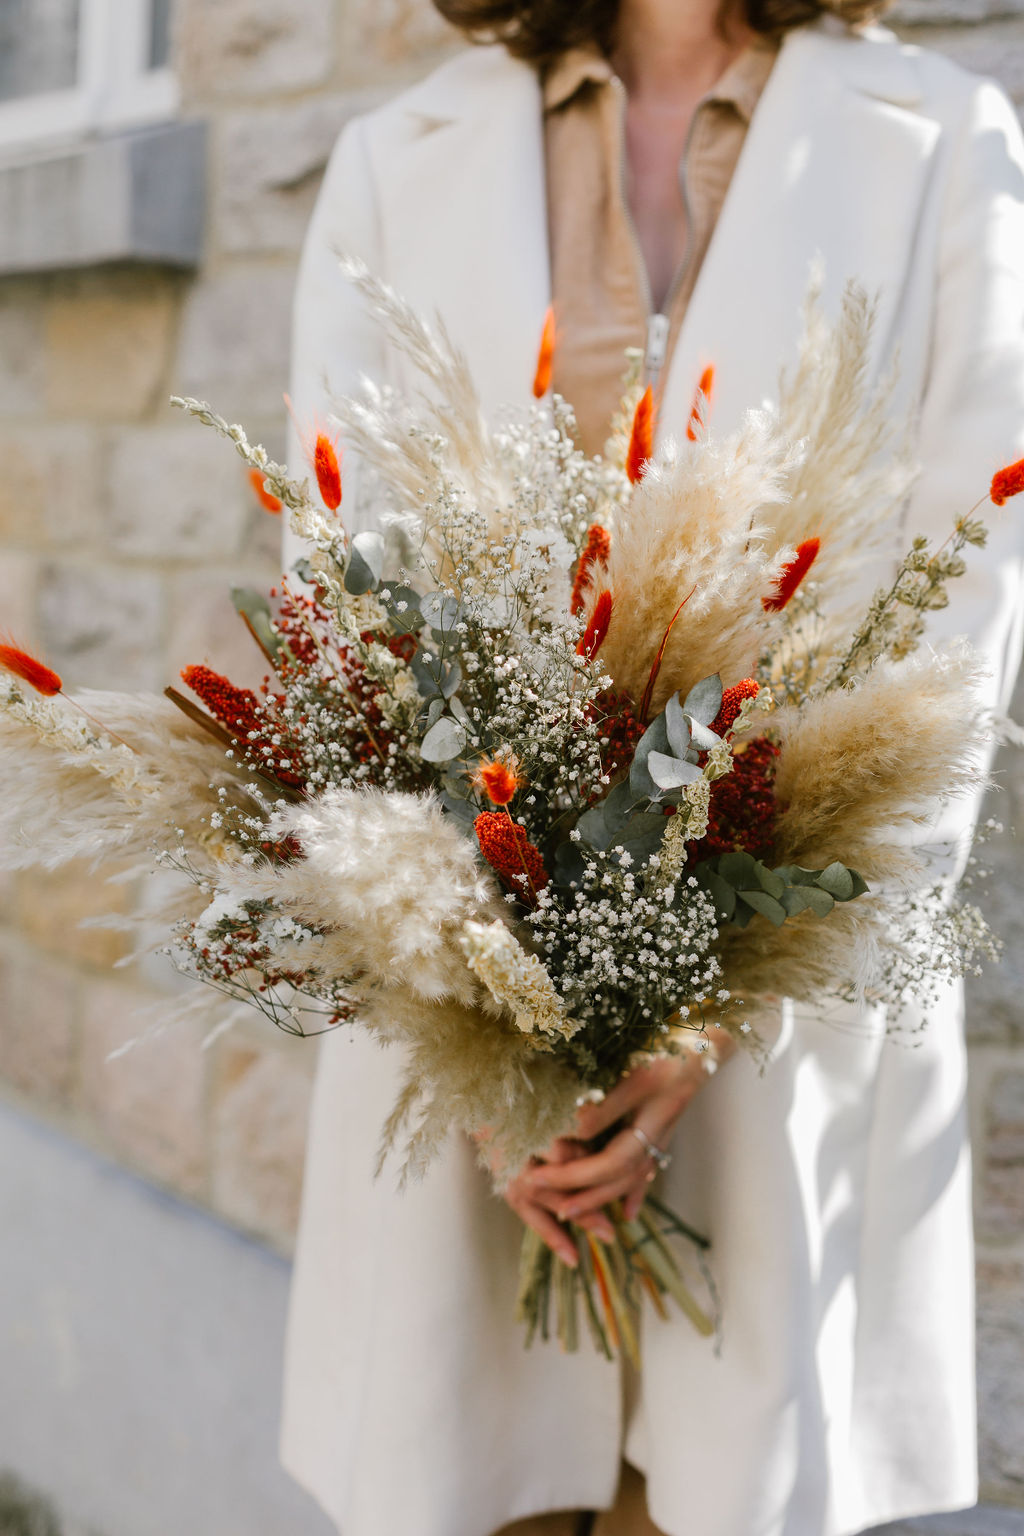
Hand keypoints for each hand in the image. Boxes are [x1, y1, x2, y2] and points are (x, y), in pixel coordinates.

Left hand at [524, 1040, 733, 1225]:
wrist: (707, 1039)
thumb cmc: (670, 1047)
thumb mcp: (634, 1073)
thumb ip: (604, 1104)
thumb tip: (571, 1132)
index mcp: (651, 1122)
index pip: (610, 1163)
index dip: (575, 1175)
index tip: (540, 1177)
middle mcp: (657, 1133)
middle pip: (621, 1178)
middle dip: (585, 1194)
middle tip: (552, 1208)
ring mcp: (661, 1133)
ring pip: (633, 1177)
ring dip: (603, 1196)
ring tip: (575, 1211)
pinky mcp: (662, 1127)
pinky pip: (647, 1168)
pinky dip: (635, 1191)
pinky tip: (628, 1211)